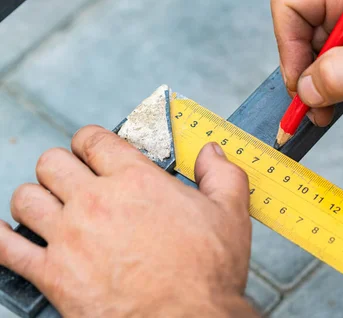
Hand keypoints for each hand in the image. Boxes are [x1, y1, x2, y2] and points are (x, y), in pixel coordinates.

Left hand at [0, 126, 258, 316]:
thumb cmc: (208, 271)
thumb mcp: (230, 213)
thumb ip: (222, 173)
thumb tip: (211, 151)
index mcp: (136, 180)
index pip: (94, 140)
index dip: (92, 141)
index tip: (95, 151)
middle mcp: (96, 201)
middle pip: (53, 162)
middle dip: (64, 167)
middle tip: (77, 181)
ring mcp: (70, 237)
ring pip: (26, 197)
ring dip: (37, 198)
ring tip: (52, 209)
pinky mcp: (53, 274)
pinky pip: (6, 246)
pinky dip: (2, 237)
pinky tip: (9, 235)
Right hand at [271, 0, 342, 125]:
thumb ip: (338, 76)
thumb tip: (305, 91)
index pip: (293, 6)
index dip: (289, 45)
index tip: (299, 82)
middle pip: (302, 32)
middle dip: (306, 74)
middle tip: (313, 107)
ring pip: (316, 51)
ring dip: (321, 85)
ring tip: (336, 105)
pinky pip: (334, 62)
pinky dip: (337, 85)